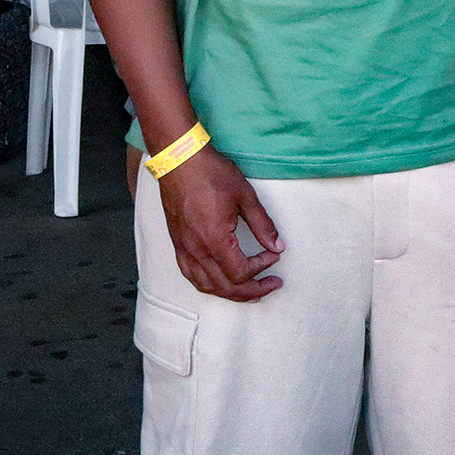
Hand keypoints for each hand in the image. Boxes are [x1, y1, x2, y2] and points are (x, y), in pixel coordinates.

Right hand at [155, 146, 284, 300]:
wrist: (180, 161)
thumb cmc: (211, 174)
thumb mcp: (245, 196)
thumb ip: (263, 225)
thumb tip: (277, 246)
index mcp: (215, 239)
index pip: (241, 272)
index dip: (261, 269)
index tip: (273, 256)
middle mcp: (197, 250)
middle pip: (225, 286)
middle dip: (252, 291)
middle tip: (271, 284)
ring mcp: (184, 249)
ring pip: (207, 286)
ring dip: (231, 292)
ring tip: (250, 289)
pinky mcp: (177, 245)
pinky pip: (191, 276)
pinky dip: (209, 285)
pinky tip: (221, 281)